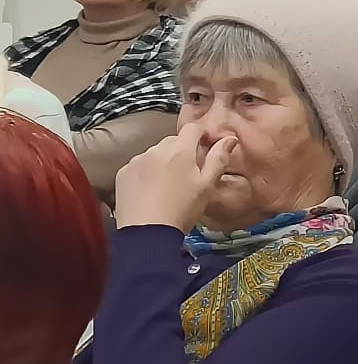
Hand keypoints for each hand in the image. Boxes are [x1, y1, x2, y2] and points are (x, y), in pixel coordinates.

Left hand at [114, 125, 235, 232]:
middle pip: (173, 141)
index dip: (201, 136)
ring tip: (166, 185)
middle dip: (182, 151)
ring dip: (162, 161)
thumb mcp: (207, 186)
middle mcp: (156, 150)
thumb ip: (219, 159)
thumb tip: (229, 139)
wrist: (146, 235)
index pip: (193, 128)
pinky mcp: (123, 174)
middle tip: (187, 174)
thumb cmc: (182, 210)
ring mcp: (137, 161)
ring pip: (155, 153)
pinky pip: (139, 165)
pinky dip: (145, 172)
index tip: (204, 149)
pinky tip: (150, 191)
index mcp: (180, 150)